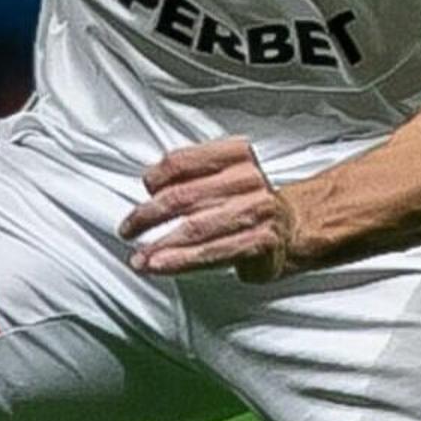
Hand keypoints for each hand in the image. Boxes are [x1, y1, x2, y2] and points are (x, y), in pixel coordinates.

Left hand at [120, 136, 308, 280]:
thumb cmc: (247, 202)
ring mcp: (257, 210)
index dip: (156, 177)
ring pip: (194, 228)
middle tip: (129, 229)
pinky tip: (162, 265)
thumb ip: (189, 174)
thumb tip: (150, 184)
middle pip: (183, 196)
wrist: (292, 227)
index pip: (183, 160)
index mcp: (236, 155)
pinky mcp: (261, 241)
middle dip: (148, 216)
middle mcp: (248, 179)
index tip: (143, 192)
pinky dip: (180, 261)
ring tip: (139, 257)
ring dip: (160, 246)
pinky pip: (211, 253)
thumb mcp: (222, 176)